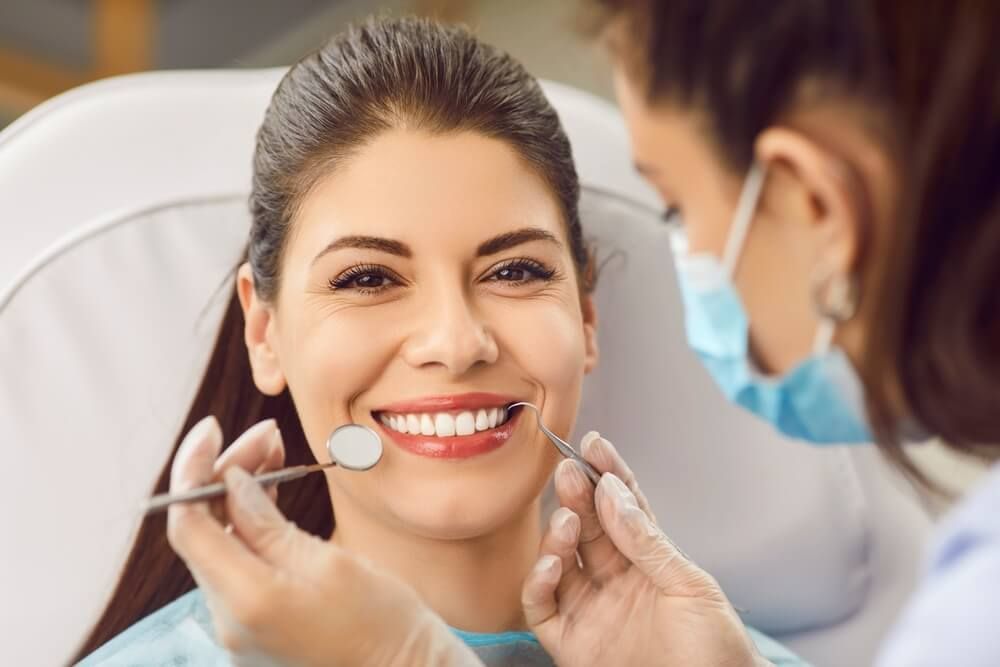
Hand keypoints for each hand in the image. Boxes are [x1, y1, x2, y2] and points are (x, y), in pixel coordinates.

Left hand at [166, 416, 482, 666]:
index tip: (214, 429)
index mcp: (246, 601)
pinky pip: (239, 564)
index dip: (193, 469)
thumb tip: (230, 481)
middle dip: (226, 473)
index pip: (188, 523)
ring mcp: (240, 626)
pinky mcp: (256, 625)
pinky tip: (272, 491)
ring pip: (221, 543)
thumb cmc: (383, 624)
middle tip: (268, 434)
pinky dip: (250, 523)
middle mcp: (229, 619)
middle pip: (204, 529)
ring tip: (274, 452)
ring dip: (239, 494)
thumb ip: (268, 522)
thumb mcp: (329, 561)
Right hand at [522, 432, 769, 666]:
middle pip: (587, 528)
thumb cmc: (717, 651)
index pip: (623, 509)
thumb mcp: (691, 587)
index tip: (596, 445)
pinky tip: (551, 565)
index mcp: (648, 563)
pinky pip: (541, 608)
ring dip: (557, 535)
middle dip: (578, 495)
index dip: (609, 475)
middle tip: (570, 470)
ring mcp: (590, 610)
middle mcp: (614, 582)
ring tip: (568, 520)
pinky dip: (538, 583)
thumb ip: (647, 541)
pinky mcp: (571, 643)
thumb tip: (614, 491)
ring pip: (559, 561)